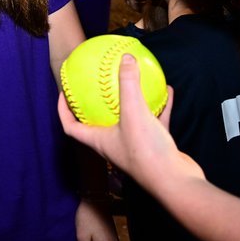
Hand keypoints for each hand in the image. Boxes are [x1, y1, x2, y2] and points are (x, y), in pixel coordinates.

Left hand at [58, 55, 190, 189]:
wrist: (176, 182)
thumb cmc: (146, 153)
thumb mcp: (133, 112)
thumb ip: (128, 84)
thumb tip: (125, 58)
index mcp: (99, 140)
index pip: (71, 126)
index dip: (63, 110)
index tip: (63, 92)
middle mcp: (114, 144)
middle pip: (98, 122)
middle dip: (96, 103)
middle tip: (97, 82)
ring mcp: (135, 145)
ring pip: (129, 119)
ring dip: (131, 101)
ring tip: (133, 81)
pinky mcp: (155, 146)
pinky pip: (154, 120)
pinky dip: (158, 106)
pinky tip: (166, 89)